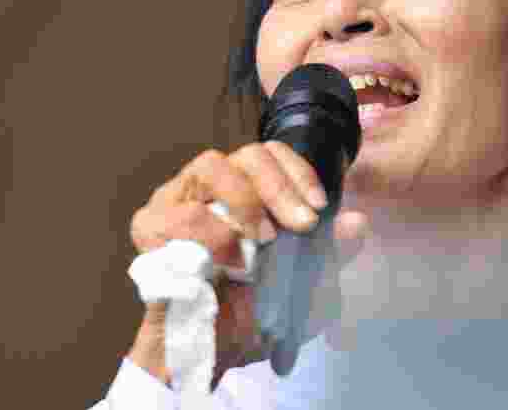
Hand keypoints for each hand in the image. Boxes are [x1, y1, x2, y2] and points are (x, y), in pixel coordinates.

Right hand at [126, 141, 368, 384]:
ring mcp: (177, 199)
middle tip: (301, 225)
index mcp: (245, 192)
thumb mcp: (301, 290)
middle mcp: (210, 187)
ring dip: (246, 200)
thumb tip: (358, 223)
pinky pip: (183, 212)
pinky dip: (214, 234)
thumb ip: (328, 256)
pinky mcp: (149, 224)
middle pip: (247, 153)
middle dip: (280, 186)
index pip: (272, 154)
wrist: (208, 353)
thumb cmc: (250, 315)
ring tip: (262, 240)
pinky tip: (229, 262)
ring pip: (211, 166)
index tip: (319, 208)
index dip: (299, 172)